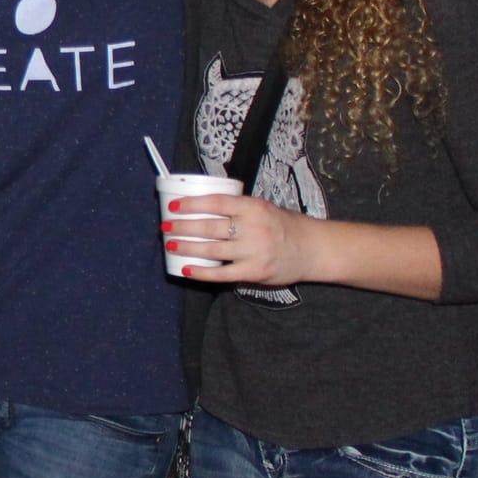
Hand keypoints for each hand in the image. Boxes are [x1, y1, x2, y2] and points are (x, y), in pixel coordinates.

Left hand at [164, 192, 317, 286]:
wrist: (312, 249)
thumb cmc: (283, 226)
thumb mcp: (263, 208)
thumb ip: (238, 209)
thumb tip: (202, 207)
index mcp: (254, 207)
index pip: (216, 203)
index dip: (192, 204)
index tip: (174, 206)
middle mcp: (253, 228)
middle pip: (210, 227)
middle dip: (183, 227)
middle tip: (165, 226)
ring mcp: (254, 252)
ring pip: (212, 250)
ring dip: (187, 247)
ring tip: (171, 244)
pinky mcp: (255, 272)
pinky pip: (222, 274)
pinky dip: (202, 272)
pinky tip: (186, 269)